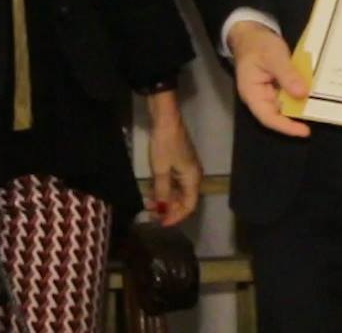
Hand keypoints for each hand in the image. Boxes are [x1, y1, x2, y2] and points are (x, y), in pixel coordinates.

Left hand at [144, 93, 202, 226]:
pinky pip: (174, 183)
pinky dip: (164, 189)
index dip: (175, 216)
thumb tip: (162, 209)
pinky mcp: (179, 163)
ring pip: (178, 192)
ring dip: (164, 199)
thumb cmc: (165, 145)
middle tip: (150, 213)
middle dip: (168, 209)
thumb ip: (162, 192)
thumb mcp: (161, 170)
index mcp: (193, 178)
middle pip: (184, 200)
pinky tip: (151, 192)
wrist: (166, 119)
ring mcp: (186, 169)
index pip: (189, 206)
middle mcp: (193, 176)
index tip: (160, 222)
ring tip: (148, 203)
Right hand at [226, 22, 310, 137]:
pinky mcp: (278, 85)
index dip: (286, 127)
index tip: (304, 131)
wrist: (252, 32)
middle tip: (320, 115)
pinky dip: (301, 92)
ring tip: (321, 105)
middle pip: (279, 113)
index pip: (268, 118)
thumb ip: (287, 75)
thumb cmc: (258, 44)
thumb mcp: (273, 56)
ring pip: (287, 104)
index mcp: (253, 94)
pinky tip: (315, 91)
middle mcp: (261, 97)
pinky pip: (290, 93)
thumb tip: (302, 93)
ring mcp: (270, 91)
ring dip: (302, 104)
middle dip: (298, 116)